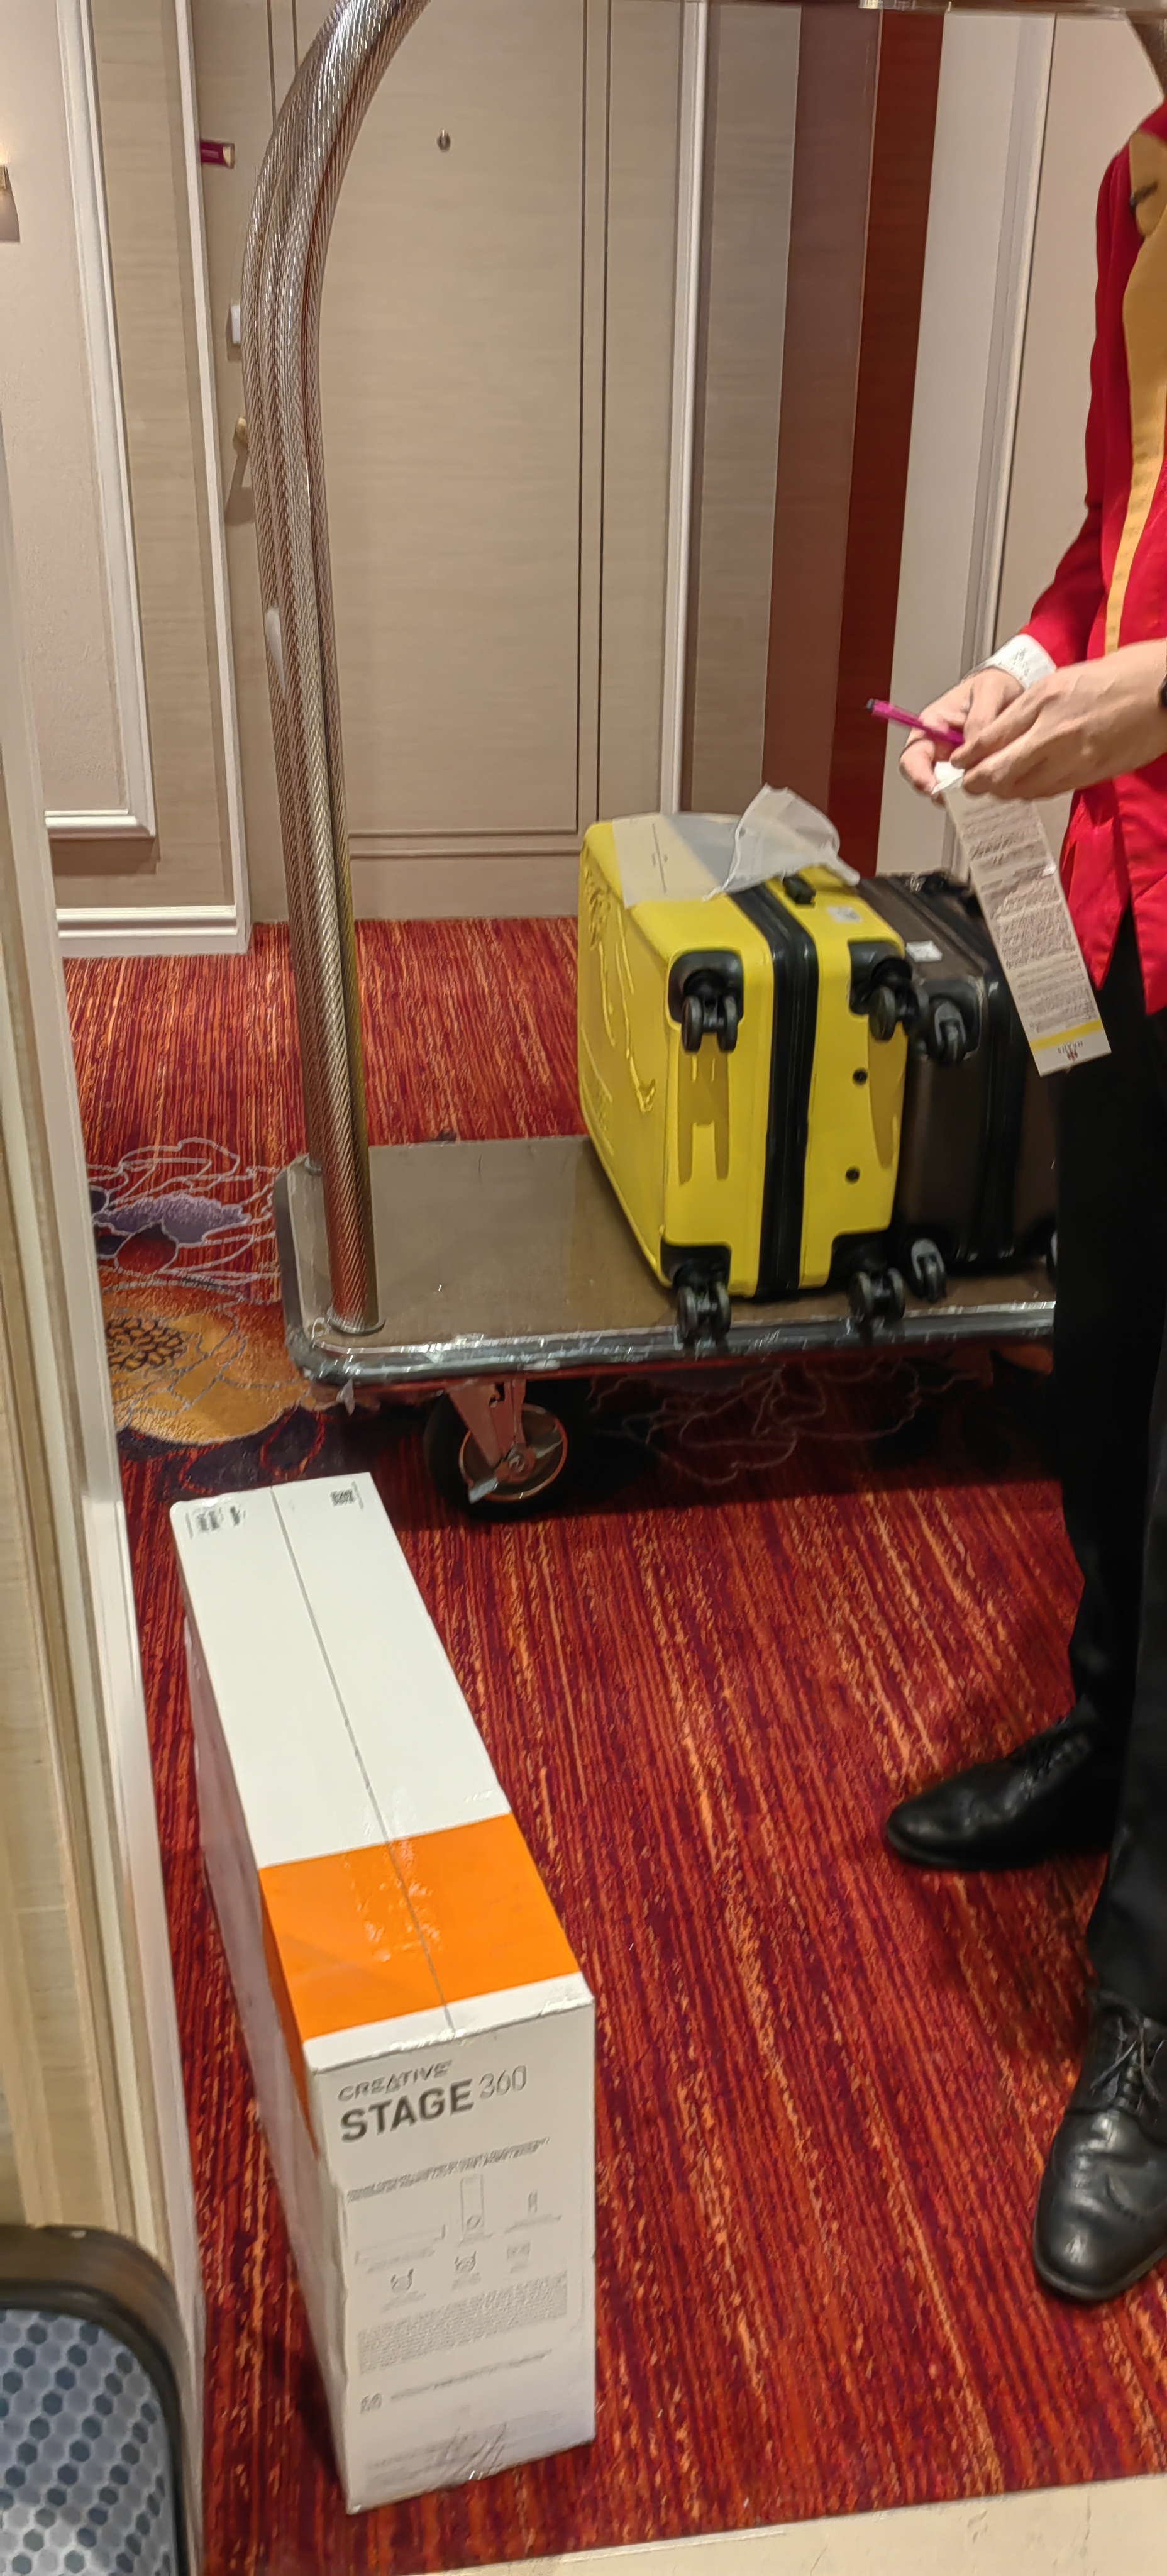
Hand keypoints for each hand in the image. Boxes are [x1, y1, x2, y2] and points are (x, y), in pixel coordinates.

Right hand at [899, 668, 1021, 801]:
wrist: (1014, 690)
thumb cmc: (994, 685)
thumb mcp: (989, 691)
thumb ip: (980, 719)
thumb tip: (972, 749)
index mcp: (932, 726)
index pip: (912, 757)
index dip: (917, 775)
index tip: (933, 788)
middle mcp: (940, 748)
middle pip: (928, 780)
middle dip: (944, 791)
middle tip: (962, 794)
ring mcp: (956, 763)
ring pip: (951, 789)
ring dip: (964, 793)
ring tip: (984, 787)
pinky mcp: (974, 771)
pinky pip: (973, 787)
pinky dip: (981, 790)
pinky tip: (995, 783)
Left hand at [955, 640, 1166, 799]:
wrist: (1163, 693)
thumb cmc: (1120, 678)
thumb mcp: (1064, 680)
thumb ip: (1030, 708)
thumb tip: (1001, 732)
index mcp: (1043, 700)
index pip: (989, 738)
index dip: (968, 757)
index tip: (957, 763)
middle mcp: (1052, 732)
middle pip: (998, 771)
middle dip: (977, 783)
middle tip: (967, 786)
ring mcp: (1071, 758)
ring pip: (1021, 788)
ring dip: (1003, 791)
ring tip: (995, 787)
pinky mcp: (1087, 775)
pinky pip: (1047, 791)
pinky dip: (1030, 791)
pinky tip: (1026, 785)